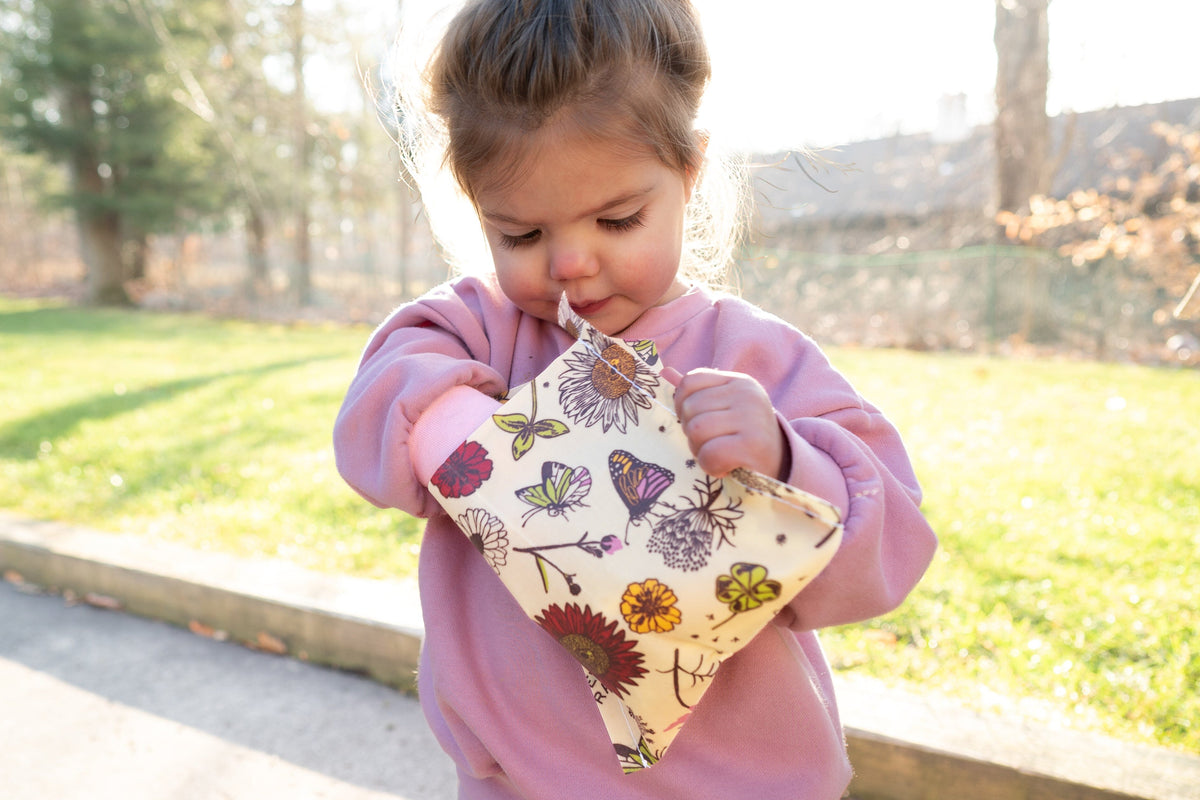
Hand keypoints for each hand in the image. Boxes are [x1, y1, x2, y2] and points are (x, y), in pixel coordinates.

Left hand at [662, 367, 788, 479]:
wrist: (781, 467)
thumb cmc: (744, 438)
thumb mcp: (723, 410)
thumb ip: (696, 392)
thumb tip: (663, 372)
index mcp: (739, 381)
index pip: (690, 382)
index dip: (683, 406)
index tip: (701, 422)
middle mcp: (747, 394)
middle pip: (689, 408)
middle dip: (693, 433)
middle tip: (714, 444)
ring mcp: (752, 417)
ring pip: (696, 430)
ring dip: (700, 451)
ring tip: (719, 455)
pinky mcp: (752, 444)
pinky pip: (709, 453)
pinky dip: (711, 466)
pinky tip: (725, 467)